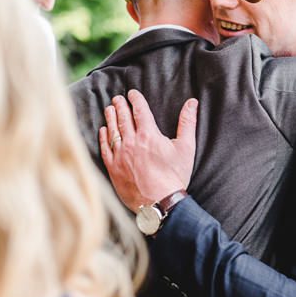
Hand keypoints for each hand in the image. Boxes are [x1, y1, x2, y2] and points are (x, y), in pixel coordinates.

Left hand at [99, 89, 196, 209]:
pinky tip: (104, 130)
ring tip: (109, 109)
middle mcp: (131, 141)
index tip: (133, 94)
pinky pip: (105, 147)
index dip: (135, 99)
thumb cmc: (175, 177)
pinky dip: (103, 136)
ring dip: (110, 116)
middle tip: (118, 98)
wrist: (160, 203)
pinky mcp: (113, 167)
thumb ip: (188, 123)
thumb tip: (192, 103)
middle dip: (120, 105)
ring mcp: (120, 154)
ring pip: (112, 129)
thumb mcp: (186, 149)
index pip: (139, 110)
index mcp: (148, 134)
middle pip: (123, 117)